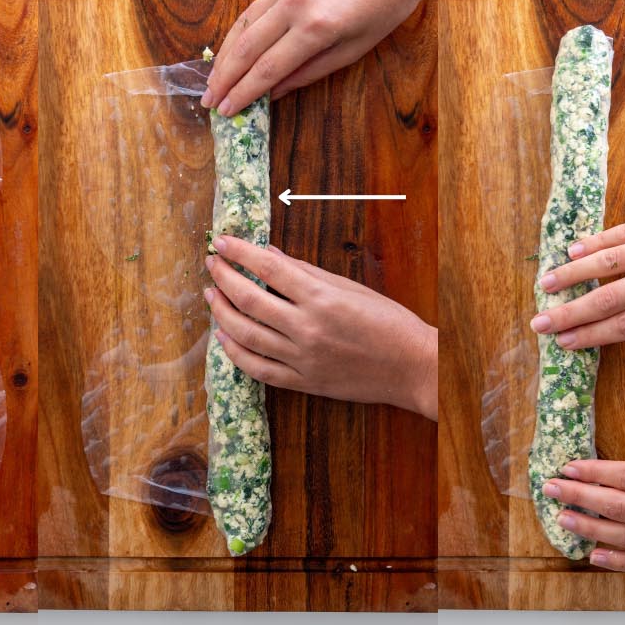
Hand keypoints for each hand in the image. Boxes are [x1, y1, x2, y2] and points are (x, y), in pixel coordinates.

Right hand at [201, 0, 436, 116]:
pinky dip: (239, 28)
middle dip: (224, 78)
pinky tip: (232, 45)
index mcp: (315, 28)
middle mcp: (294, 4)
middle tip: (208, 100)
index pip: (266, 69)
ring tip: (213, 78)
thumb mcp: (356, 46)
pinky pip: (255, 5)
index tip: (226, 111)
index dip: (243, 93)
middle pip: (246, 48)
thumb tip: (276, 89)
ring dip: (224, 55)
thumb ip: (312, 70)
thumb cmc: (388, 1)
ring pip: (243, 24)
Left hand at [205, 233, 437, 420]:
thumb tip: (270, 254)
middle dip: (224, 277)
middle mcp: (307, 328)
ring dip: (222, 312)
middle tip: (212, 263)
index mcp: (321, 297)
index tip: (222, 241)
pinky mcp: (303, 383)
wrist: (412, 367)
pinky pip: (259, 369)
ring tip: (211, 295)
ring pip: (247, 335)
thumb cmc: (388, 321)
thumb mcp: (349, 286)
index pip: (268, 267)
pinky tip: (224, 337)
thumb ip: (306, 271)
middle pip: (250, 299)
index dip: (240, 252)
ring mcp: (302, 359)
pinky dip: (236, 353)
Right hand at [530, 172, 624, 351]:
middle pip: (606, 298)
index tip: (564, 344)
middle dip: (569, 313)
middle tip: (539, 322)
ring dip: (572, 274)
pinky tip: (575, 246)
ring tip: (545, 284)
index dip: (591, 337)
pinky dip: (596, 240)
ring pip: (606, 262)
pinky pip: (623, 232)